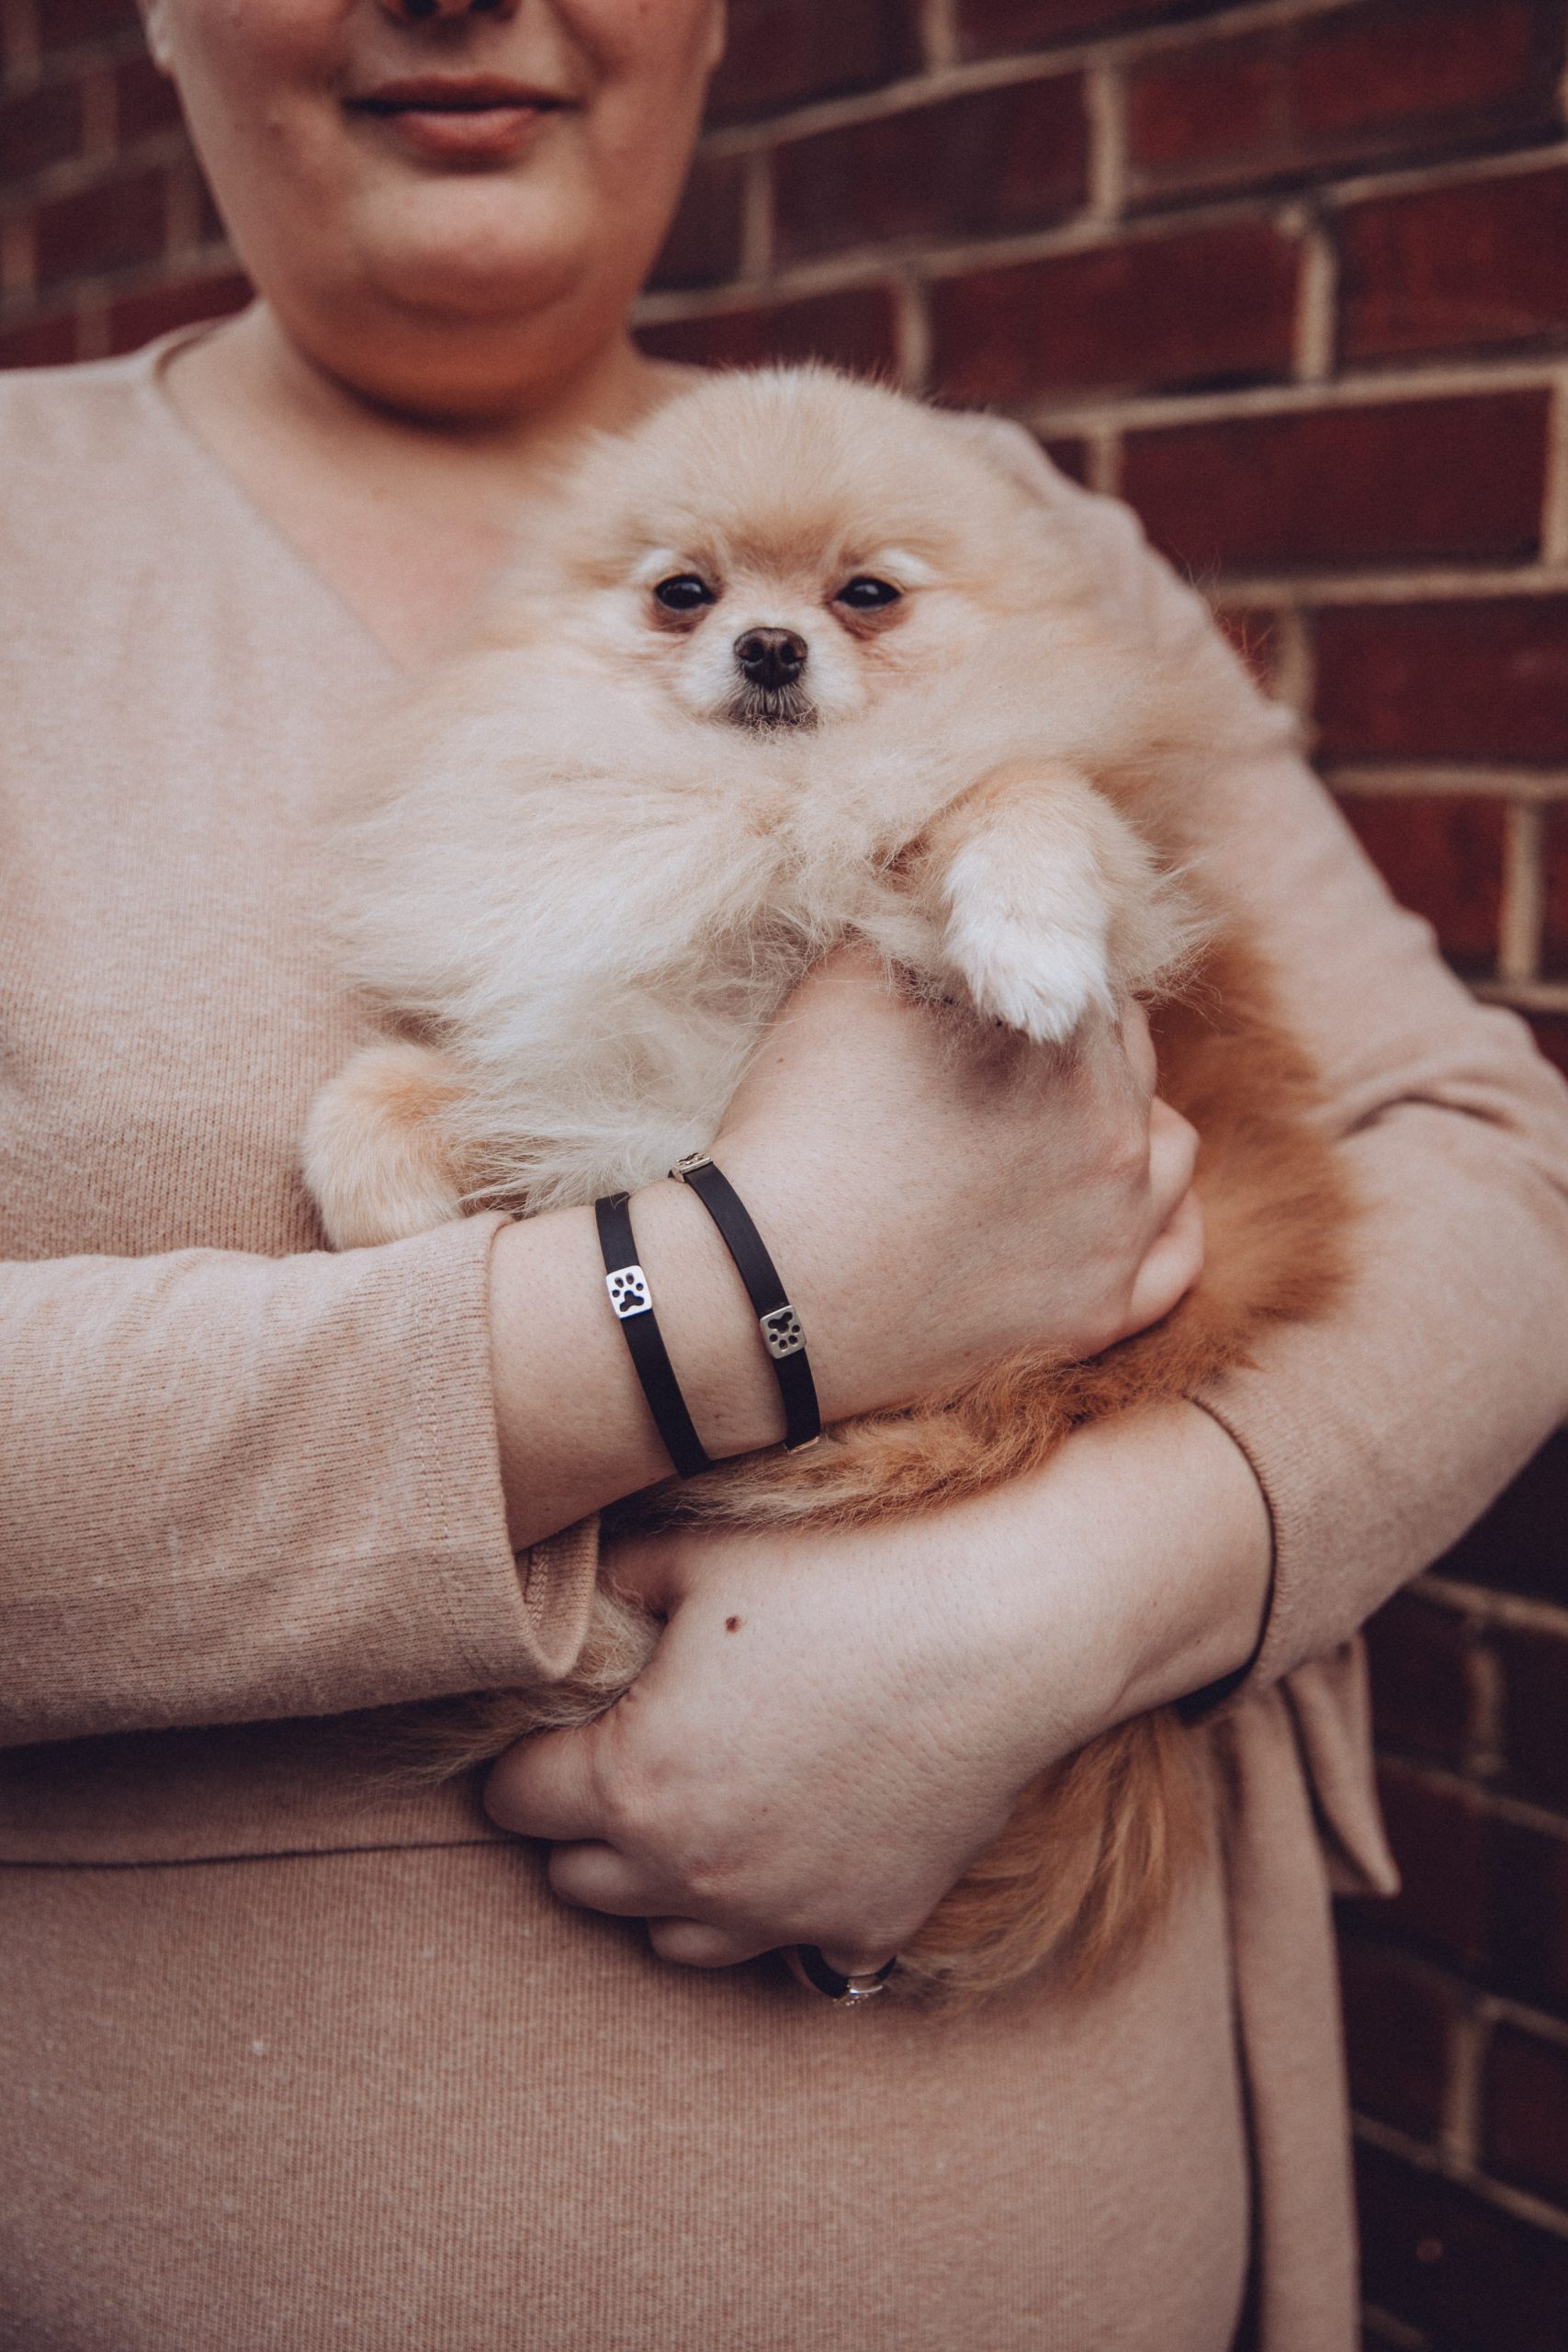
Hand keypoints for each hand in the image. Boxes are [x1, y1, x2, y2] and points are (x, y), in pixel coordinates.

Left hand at [483, 1406, 1269, 1972]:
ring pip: (674, 1937)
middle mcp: (693, 1874)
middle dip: (583, 1823)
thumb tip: (576, 1598)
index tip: (552, 1727)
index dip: (523, 1756)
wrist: (1004, 1631)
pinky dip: (781, 1906)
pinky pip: (792, 1950)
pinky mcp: (865, 1926)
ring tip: (701, 1805)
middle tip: (623, 1754)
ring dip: (665, 1880)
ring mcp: (781, 1915)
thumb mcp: (698, 1557)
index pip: (514, 1800)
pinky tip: (802, 1838)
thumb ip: (611, 1585)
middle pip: (578, 1881)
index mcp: (631, 1784)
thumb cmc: (844, 1581)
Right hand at [695, 945, 1201, 1425]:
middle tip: (1012, 1065)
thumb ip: (925, 927)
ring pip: (1171, 1153)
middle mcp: (1118, 1133)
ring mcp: (1117, 1233)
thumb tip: (950, 893)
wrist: (765, 1290)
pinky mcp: (1097, 1315)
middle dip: (1084, 1051)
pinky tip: (1123, 1207)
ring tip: (1066, 1132)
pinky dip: (1160, 1222)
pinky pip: (1178, 1260)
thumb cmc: (797, 1129)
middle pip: (1135, 1061)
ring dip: (1133, 1126)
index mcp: (1070, 1040)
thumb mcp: (848, 982)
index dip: (1046, 977)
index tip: (1006, 994)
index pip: (1095, 976)